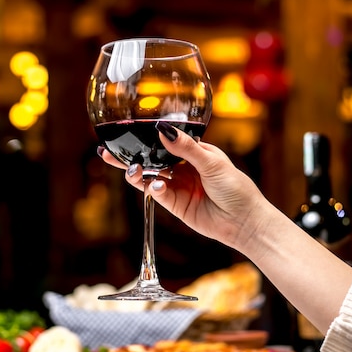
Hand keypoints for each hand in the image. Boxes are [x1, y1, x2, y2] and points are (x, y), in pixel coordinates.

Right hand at [98, 122, 267, 249]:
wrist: (244, 221)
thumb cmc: (236, 188)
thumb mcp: (212, 162)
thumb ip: (186, 148)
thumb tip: (163, 130)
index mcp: (195, 153)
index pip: (165, 142)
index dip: (146, 138)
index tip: (126, 132)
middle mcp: (183, 169)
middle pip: (151, 160)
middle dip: (130, 157)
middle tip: (107, 152)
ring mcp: (178, 187)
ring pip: (150, 177)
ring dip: (138, 173)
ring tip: (132, 170)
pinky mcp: (175, 205)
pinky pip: (158, 193)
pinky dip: (154, 188)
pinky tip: (157, 185)